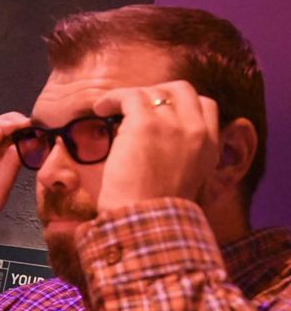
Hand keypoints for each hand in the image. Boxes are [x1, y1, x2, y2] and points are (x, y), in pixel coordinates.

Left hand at [93, 80, 218, 212]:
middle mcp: (197, 130)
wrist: (145, 221)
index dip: (180, 103)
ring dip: (129, 96)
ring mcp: (173, 124)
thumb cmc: (154, 211)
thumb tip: (158, 143)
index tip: (159, 110)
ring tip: (109, 107)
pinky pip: (129, 96)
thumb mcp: (184, 181)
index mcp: (210, 145)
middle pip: (182, 90)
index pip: (205, 105)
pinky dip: (112, 98)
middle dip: (157, 92)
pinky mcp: (145, 123)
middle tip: (134, 104)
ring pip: (153, 91)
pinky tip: (100, 108)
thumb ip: (181, 157)